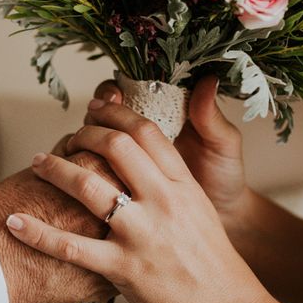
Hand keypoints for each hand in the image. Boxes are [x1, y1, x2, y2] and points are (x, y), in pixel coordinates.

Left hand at [5, 103, 270, 302]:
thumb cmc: (216, 265)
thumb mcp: (201, 212)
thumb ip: (174, 184)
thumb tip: (148, 161)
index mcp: (184, 184)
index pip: (146, 131)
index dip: (115, 114)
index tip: (96, 108)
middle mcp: (163, 201)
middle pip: (114, 146)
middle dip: (83, 134)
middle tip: (67, 137)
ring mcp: (142, 234)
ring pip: (87, 185)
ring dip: (55, 169)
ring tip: (37, 163)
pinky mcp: (123, 268)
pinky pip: (70, 246)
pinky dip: (37, 232)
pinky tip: (15, 222)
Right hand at [89, 76, 250, 232]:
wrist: (221, 221)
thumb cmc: (224, 180)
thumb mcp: (223, 148)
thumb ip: (212, 118)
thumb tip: (207, 81)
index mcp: (166, 113)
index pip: (131, 90)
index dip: (116, 90)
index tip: (113, 97)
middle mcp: (142, 134)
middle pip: (105, 111)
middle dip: (95, 112)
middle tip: (92, 117)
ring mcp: (128, 158)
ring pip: (94, 137)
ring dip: (84, 136)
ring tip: (78, 142)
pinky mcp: (120, 182)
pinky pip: (96, 167)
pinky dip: (83, 163)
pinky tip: (77, 167)